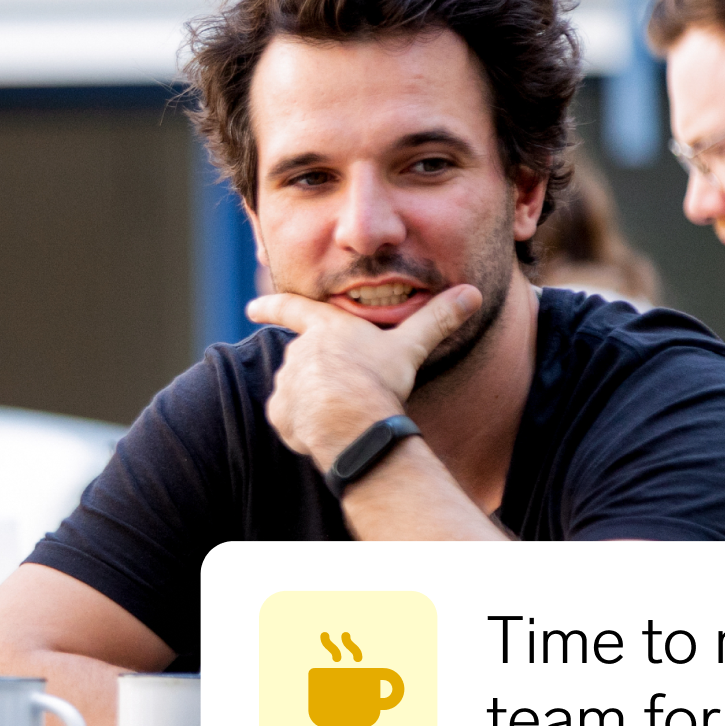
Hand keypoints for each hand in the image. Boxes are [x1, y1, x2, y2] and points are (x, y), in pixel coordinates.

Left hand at [246, 287, 481, 471]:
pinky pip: (291, 420)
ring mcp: (286, 384)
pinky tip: (328, 432)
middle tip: (344, 390)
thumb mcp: (410, 346)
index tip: (251, 305)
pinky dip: (306, 426)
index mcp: (325, 330)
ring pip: (298, 392)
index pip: (292, 309)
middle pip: (304, 360)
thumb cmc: (378, 378)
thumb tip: (473, 293)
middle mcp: (298, 353)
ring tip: (344, 414)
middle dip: (318, 374)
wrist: (351, 419)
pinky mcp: (281, 414)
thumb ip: (439, 319)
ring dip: (314, 401)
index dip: (271, 305)